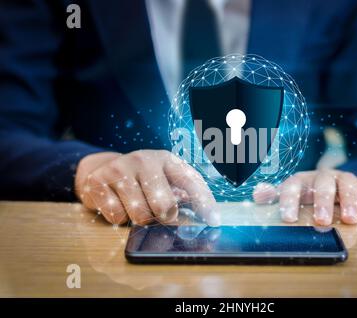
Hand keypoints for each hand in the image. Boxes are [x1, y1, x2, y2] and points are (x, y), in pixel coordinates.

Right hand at [75, 150, 219, 225]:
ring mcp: (119, 169)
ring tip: (137, 204)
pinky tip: (119, 204)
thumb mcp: (166, 178)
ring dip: (140, 218)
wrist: (103, 168)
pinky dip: (120, 218)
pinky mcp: (97, 182)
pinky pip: (116, 217)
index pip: (191, 182)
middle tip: (161, 213)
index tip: (214, 221)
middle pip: (164, 206)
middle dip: (165, 216)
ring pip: (140, 215)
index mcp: (166, 159)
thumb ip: (186, 194)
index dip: (204, 203)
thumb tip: (207, 218)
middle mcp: (144, 159)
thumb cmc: (143, 179)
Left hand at [252, 169, 356, 225]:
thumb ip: (275, 195)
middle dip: (323, 201)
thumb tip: (257, 195)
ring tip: (350, 219)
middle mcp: (325, 177)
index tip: (287, 219)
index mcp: (304, 180)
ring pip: (349, 184)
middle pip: (324, 184)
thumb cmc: (309, 192)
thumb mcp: (292, 193)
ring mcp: (346, 180)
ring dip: (350, 200)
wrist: (335, 182)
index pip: (293, 186)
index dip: (289, 201)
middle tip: (321, 221)